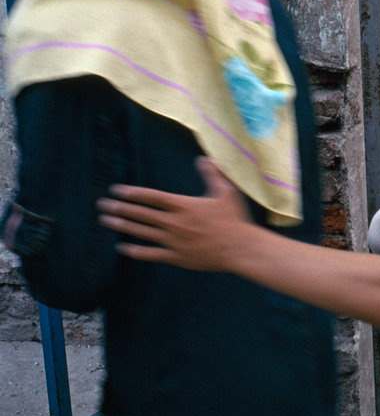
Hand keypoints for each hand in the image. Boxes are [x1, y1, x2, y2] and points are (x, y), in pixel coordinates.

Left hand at [97, 157, 251, 271]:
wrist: (241, 249)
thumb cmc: (235, 219)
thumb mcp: (227, 192)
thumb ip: (212, 174)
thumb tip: (203, 158)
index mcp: (184, 205)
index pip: (152, 197)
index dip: (133, 193)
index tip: (116, 190)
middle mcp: (175, 223)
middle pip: (141, 214)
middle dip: (119, 208)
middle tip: (102, 204)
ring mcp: (174, 241)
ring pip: (141, 232)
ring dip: (121, 226)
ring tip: (105, 220)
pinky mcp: (176, 257)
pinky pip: (151, 254)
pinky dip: (135, 251)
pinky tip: (122, 247)